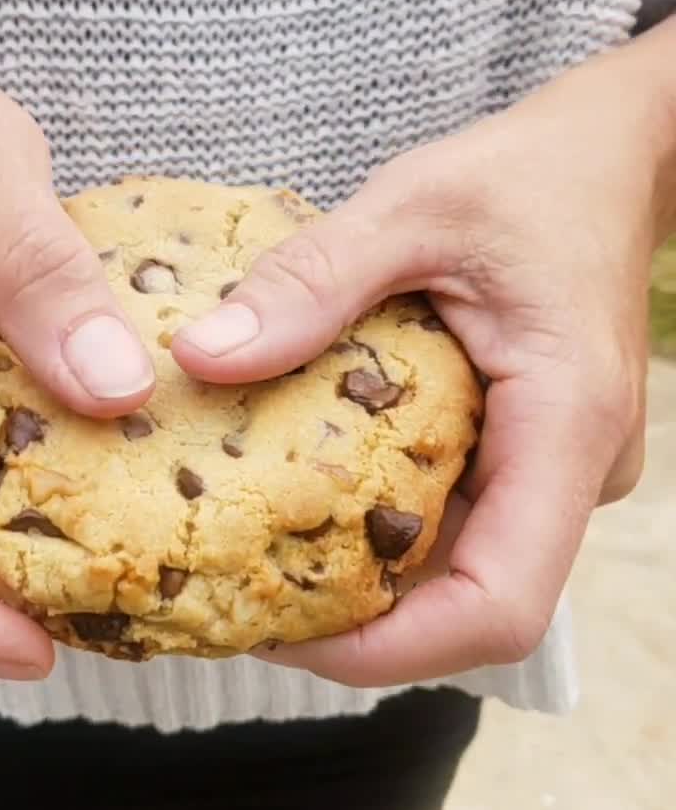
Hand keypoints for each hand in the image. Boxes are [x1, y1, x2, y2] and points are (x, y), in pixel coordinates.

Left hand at [173, 21, 675, 686]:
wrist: (605, 159)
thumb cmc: (529, 177)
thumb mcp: (413, 210)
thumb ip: (312, 281)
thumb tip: (204, 357)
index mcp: (565, 422)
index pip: (499, 606)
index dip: (393, 650)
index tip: (284, 637)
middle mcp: (571, 468)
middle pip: (467, 608)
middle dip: (356, 626)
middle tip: (235, 598)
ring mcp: (552, 469)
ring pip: (459, 574)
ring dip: (363, 587)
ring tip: (251, 559)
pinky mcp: (522, 454)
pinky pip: (456, 524)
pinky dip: (380, 533)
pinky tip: (303, 503)